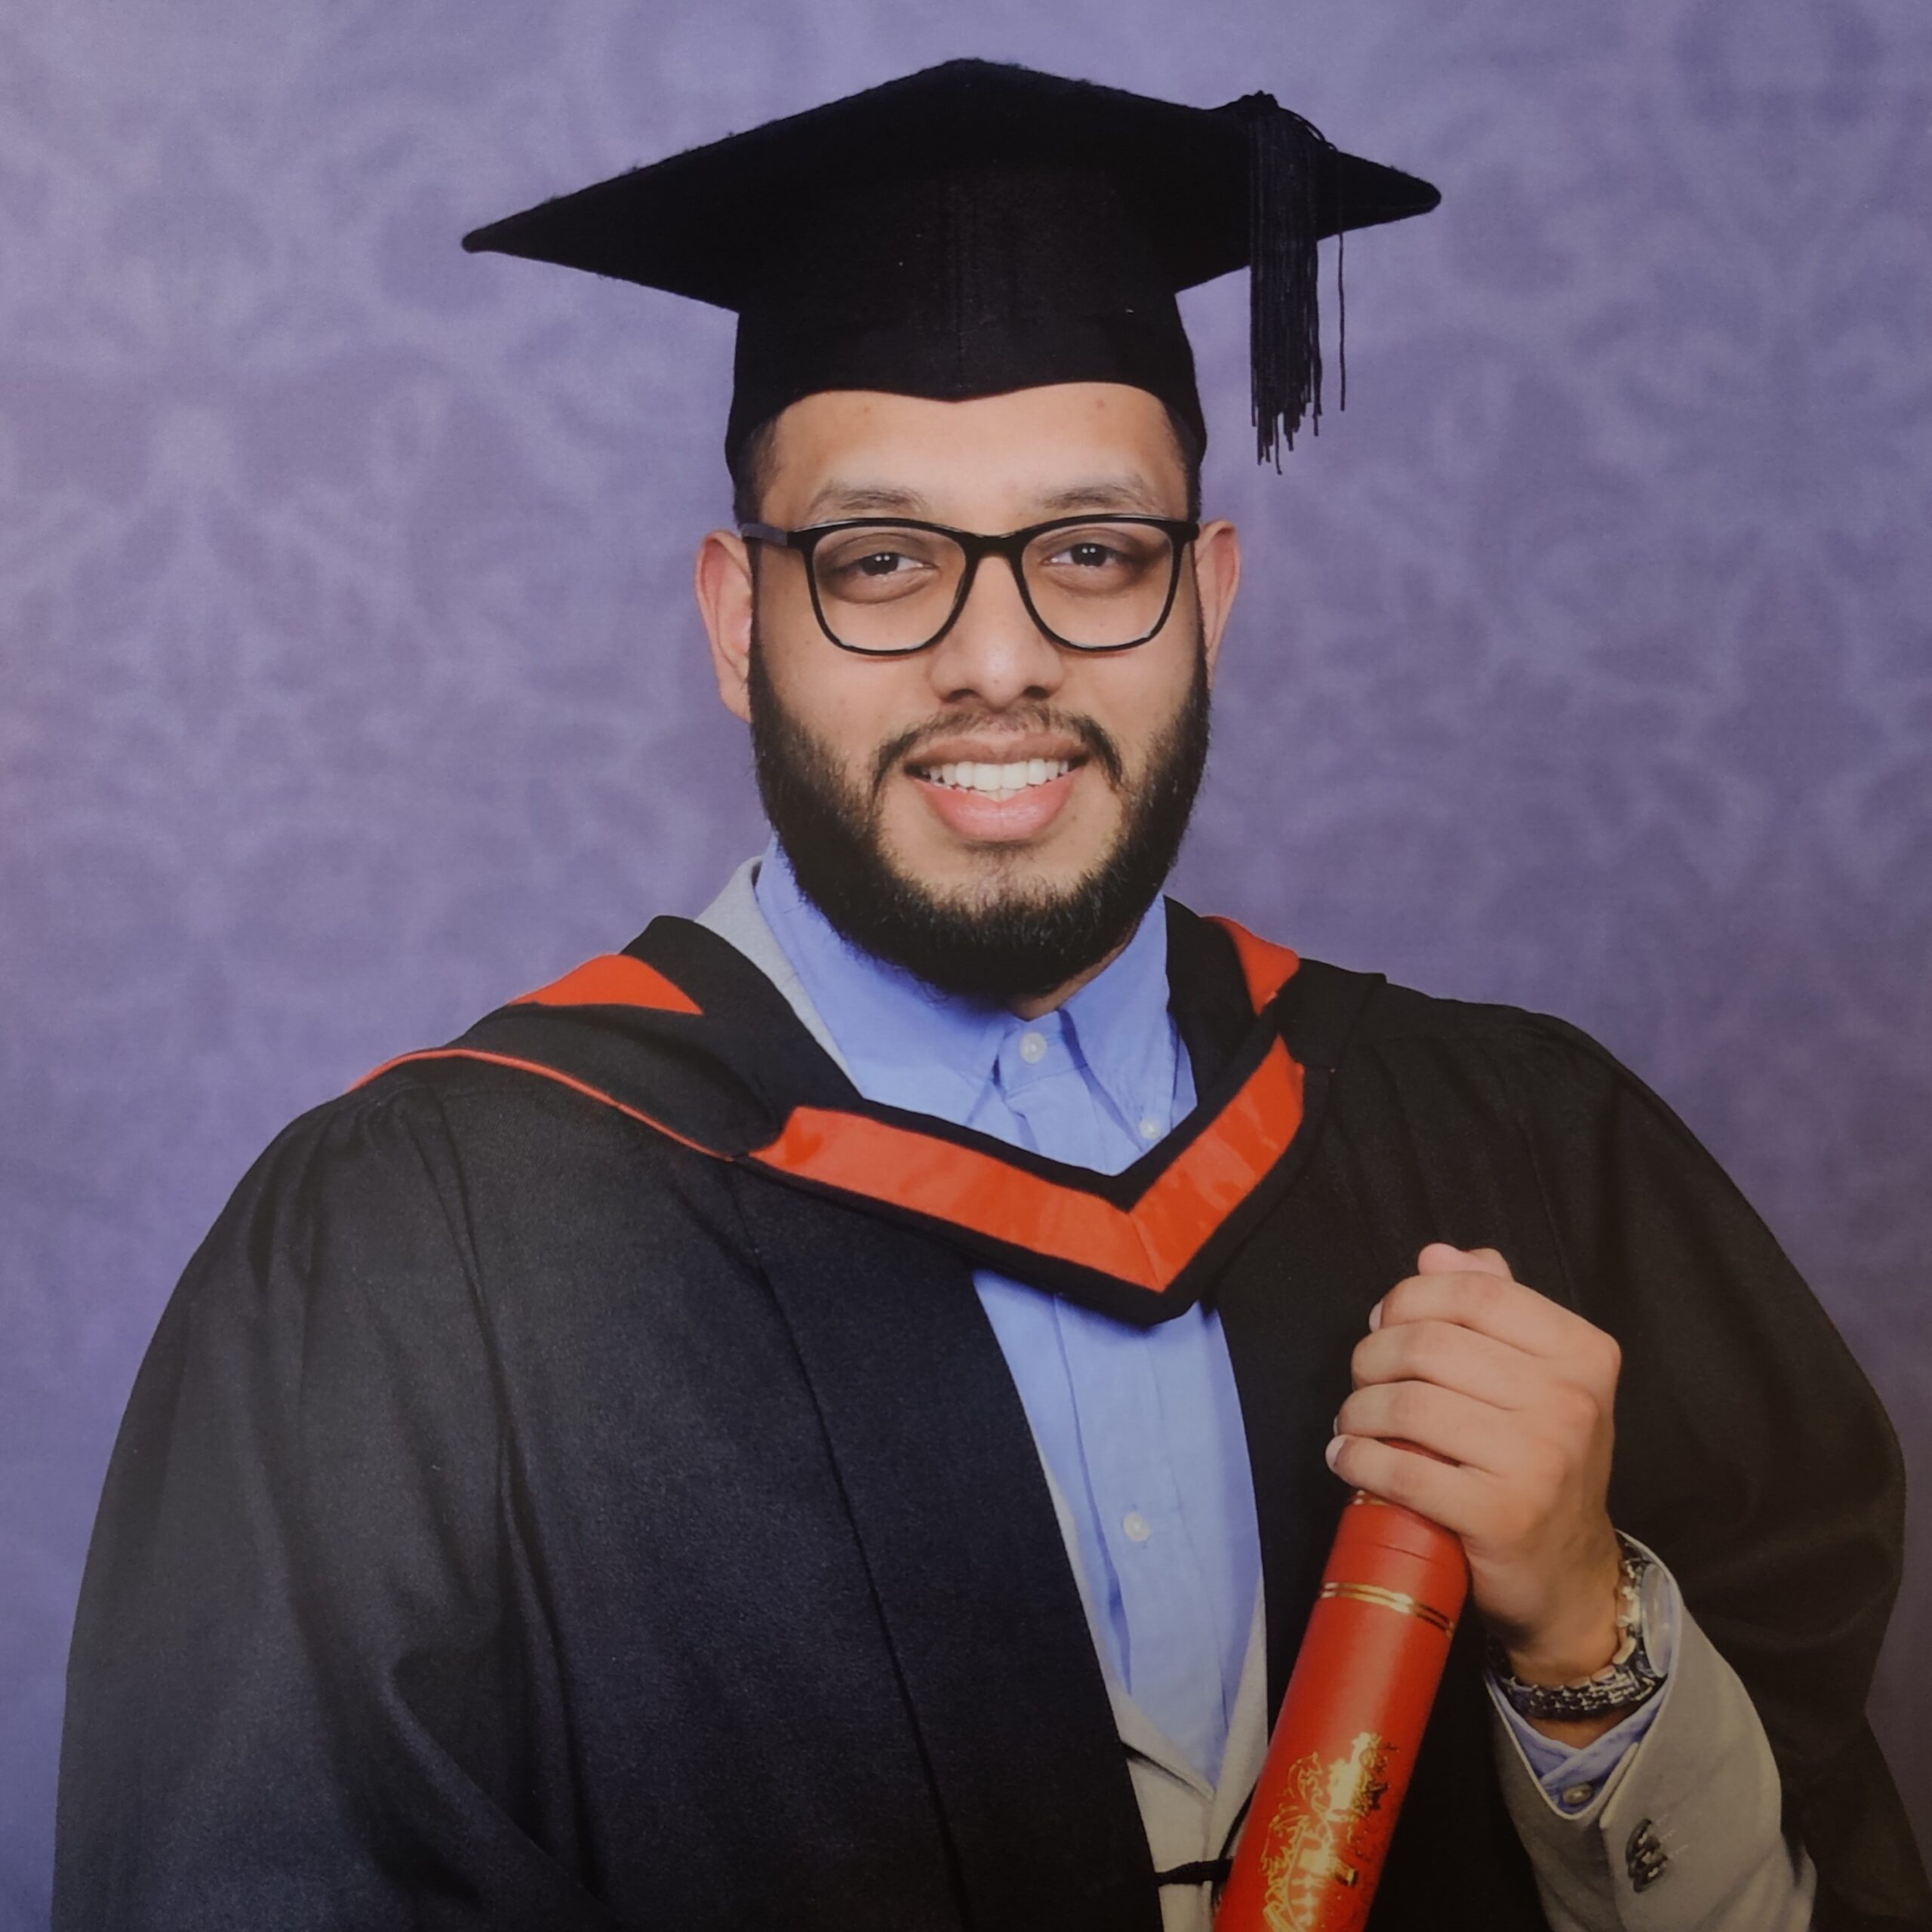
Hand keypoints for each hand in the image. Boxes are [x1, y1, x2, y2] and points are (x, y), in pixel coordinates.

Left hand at [1329, 1245, 1625, 1730]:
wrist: (1570, 1575)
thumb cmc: (1539, 1460)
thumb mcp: (1538, 1375)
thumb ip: (1493, 1304)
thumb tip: (1436, 1254)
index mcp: (1583, 1352)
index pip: (1476, 1293)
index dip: (1410, 1298)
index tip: (1381, 1323)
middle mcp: (1571, 1401)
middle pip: (1431, 1345)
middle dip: (1373, 1357)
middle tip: (1361, 1380)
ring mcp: (1540, 1460)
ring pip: (1409, 1405)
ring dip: (1358, 1412)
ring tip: (1351, 1423)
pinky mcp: (1503, 1516)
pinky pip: (1405, 1469)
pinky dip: (1359, 1459)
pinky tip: (1347, 1458)